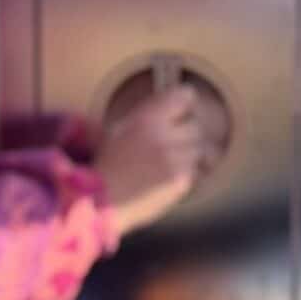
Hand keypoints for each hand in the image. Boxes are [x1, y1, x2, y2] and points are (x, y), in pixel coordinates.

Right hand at [98, 85, 210, 239]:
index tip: (180, 113)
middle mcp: (164, 136)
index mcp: (147, 118)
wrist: (101, 203)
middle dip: (184, 134)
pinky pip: (197, 171)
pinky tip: (166, 178)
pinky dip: (186, 174)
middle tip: (168, 144)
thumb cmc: (106, 166)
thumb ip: (148, 116)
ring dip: (187, 155)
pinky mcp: (182, 181)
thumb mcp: (119, 129)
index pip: (186, 96)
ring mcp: (176, 160)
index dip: (184, 105)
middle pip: (195, 125)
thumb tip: (175, 109)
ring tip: (166, 164)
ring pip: (199, 149)